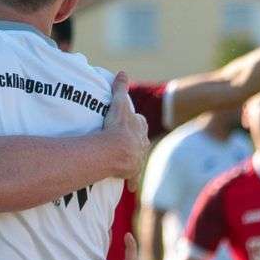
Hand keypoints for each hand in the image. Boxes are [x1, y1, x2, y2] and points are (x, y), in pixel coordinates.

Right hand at [102, 71, 149, 190]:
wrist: (118, 150)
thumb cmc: (118, 126)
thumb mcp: (119, 103)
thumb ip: (120, 88)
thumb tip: (122, 72)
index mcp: (139, 127)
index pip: (140, 122)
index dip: (136, 121)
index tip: (131, 121)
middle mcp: (141, 144)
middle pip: (140, 141)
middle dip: (136, 141)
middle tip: (127, 142)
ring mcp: (137, 159)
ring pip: (137, 159)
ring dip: (133, 160)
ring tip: (126, 162)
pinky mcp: (131, 172)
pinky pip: (132, 178)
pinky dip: (132, 181)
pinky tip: (131, 186)